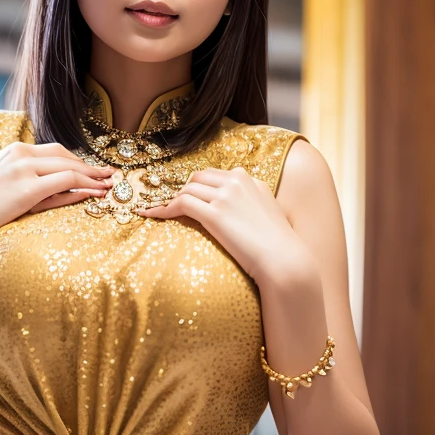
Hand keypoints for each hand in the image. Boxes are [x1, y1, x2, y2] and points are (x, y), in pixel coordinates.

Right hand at [0, 142, 115, 254]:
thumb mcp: (6, 192)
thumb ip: (33, 186)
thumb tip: (67, 191)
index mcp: (11, 151)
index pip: (53, 151)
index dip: (77, 161)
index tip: (94, 170)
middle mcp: (18, 154)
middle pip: (64, 155)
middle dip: (89, 165)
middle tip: (110, 175)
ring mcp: (22, 168)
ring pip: (69, 167)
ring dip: (93, 175)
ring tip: (110, 184)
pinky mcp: (26, 188)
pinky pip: (65, 182)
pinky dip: (85, 185)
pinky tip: (98, 192)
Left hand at [141, 167, 307, 282]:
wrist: (284, 260)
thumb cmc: (278, 246)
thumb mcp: (268, 215)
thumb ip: (252, 205)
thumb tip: (238, 213)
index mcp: (250, 180)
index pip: (215, 174)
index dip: (198, 185)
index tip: (188, 195)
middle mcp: (237, 182)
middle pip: (197, 176)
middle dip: (183, 188)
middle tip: (172, 204)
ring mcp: (226, 196)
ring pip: (187, 188)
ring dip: (171, 199)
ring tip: (158, 210)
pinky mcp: (215, 214)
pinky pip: (180, 204)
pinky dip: (162, 208)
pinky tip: (150, 215)